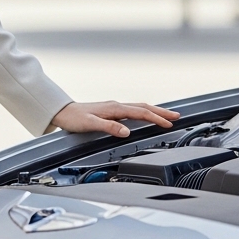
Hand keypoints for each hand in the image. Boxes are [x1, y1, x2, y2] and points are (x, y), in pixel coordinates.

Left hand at [51, 101, 180, 137]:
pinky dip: (144, 113)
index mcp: (115, 108)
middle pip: (144, 107)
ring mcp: (114, 107)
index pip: (141, 112)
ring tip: (167, 116)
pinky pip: (133, 110)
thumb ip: (109, 127)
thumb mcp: (90, 124)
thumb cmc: (74, 118)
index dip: (156, 118)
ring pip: (139, 108)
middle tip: (177, 117)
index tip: (169, 124)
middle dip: (161, 112)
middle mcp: (116, 106)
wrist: (62, 112)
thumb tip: (127, 132)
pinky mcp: (111, 111)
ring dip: (154, 111)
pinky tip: (146, 116)